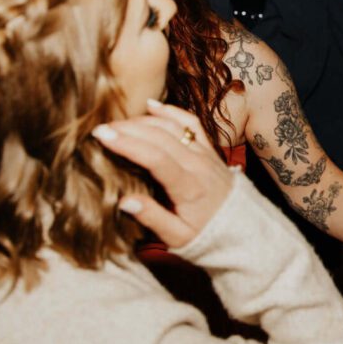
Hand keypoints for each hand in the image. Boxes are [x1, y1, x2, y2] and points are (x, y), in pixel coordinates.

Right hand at [93, 100, 236, 248]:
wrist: (242, 229)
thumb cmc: (207, 236)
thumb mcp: (179, 238)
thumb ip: (153, 218)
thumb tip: (124, 201)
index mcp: (190, 187)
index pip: (156, 157)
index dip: (128, 144)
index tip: (102, 136)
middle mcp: (199, 164)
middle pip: (161, 136)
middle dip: (128, 129)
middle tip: (100, 128)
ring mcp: (206, 153)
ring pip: (173, 126)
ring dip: (144, 121)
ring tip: (116, 123)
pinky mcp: (210, 149)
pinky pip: (192, 123)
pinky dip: (171, 111)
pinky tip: (151, 106)